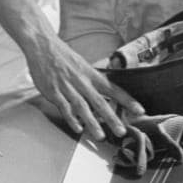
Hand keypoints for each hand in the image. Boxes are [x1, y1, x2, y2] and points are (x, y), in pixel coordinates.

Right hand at [24, 31, 144, 140]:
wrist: (42, 46)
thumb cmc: (63, 56)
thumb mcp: (82, 64)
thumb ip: (92, 79)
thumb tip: (105, 92)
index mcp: (90, 74)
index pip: (113, 88)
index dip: (127, 100)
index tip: (139, 110)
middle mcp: (81, 81)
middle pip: (99, 101)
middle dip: (112, 117)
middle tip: (122, 131)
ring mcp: (67, 87)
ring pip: (82, 107)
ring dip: (92, 122)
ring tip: (100, 136)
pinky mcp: (54, 91)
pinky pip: (64, 107)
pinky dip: (71, 118)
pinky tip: (77, 128)